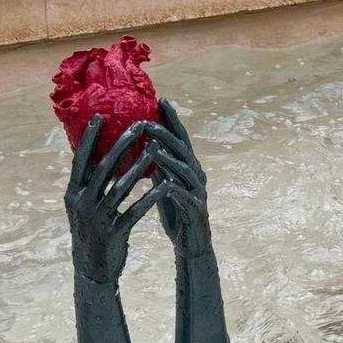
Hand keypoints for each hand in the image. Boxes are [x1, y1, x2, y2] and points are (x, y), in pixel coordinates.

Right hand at [65, 115, 172, 283]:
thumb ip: (89, 184)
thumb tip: (98, 156)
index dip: (88, 139)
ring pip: (121, 187)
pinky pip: (134, 211)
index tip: (99, 117)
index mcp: (73, 194)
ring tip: (154, 149)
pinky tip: (163, 188)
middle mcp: (81, 203)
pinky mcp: (113, 232)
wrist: (92, 269)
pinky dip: (149, 198)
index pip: (80, 160)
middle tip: (138, 126)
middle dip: (121, 145)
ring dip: (139, 166)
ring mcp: (96, 218)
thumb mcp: (83, 207)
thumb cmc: (92, 232)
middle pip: (103, 168)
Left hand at [150, 99, 212, 257]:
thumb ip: (159, 165)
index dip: (171, 119)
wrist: (192, 242)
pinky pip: (185, 197)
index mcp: (188, 167)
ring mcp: (197, 192)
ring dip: (169, 158)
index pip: (180, 138)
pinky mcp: (195, 211)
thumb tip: (144, 143)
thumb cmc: (177, 212)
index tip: (161, 99)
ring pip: (185, 171)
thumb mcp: (165, 184)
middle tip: (148, 121)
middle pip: (183, 149)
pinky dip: (175, 189)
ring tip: (152, 147)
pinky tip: (164, 184)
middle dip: (167, 133)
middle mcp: (196, 175)